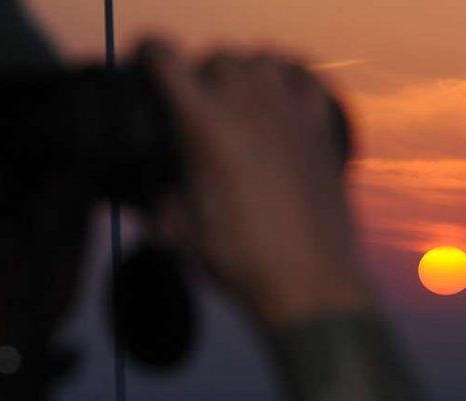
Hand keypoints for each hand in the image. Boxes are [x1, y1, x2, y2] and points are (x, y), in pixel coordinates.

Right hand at [140, 40, 373, 328]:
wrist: (308, 282)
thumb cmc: (242, 262)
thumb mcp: (179, 233)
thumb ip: (156, 204)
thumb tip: (145, 197)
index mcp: (205, 126)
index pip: (166, 59)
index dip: (148, 53)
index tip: (144, 63)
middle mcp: (249, 107)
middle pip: (218, 57)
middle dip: (200, 73)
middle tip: (194, 103)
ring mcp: (290, 114)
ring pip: (263, 60)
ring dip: (244, 72)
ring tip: (236, 99)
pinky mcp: (321, 129)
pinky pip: (305, 79)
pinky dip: (289, 79)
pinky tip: (280, 99)